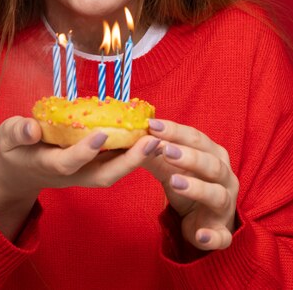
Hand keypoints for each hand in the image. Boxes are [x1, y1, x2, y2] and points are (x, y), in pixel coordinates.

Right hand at [0, 116, 159, 237]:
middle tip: (152, 142)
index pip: (68, 162)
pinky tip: (146, 137)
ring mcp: (81, 174)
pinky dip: (131, 154)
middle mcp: (69, 174)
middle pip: (103, 176)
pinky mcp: (88, 169)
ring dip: (136, 159)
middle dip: (129, 162)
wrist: (14, 173)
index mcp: (46, 165)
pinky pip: (112, 164)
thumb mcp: (5, 138)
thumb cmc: (10, 150)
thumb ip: (17, 132)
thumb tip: (30, 127)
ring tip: (158, 139)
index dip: (85, 151)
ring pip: (112, 173)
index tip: (102, 134)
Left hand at [145, 119, 238, 250]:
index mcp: (214, 155)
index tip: (152, 125)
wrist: (203, 221)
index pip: (196, 138)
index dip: (175, 131)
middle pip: (210, 163)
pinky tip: (200, 235)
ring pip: (217, 195)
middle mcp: (226, 177)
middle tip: (165, 150)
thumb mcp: (171, 167)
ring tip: (174, 182)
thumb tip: (135, 135)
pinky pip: (221, 236)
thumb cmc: (189, 184)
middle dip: (188, 156)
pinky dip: (212, 237)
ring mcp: (226, 206)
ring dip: (197, 188)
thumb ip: (156, 152)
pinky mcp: (222, 233)